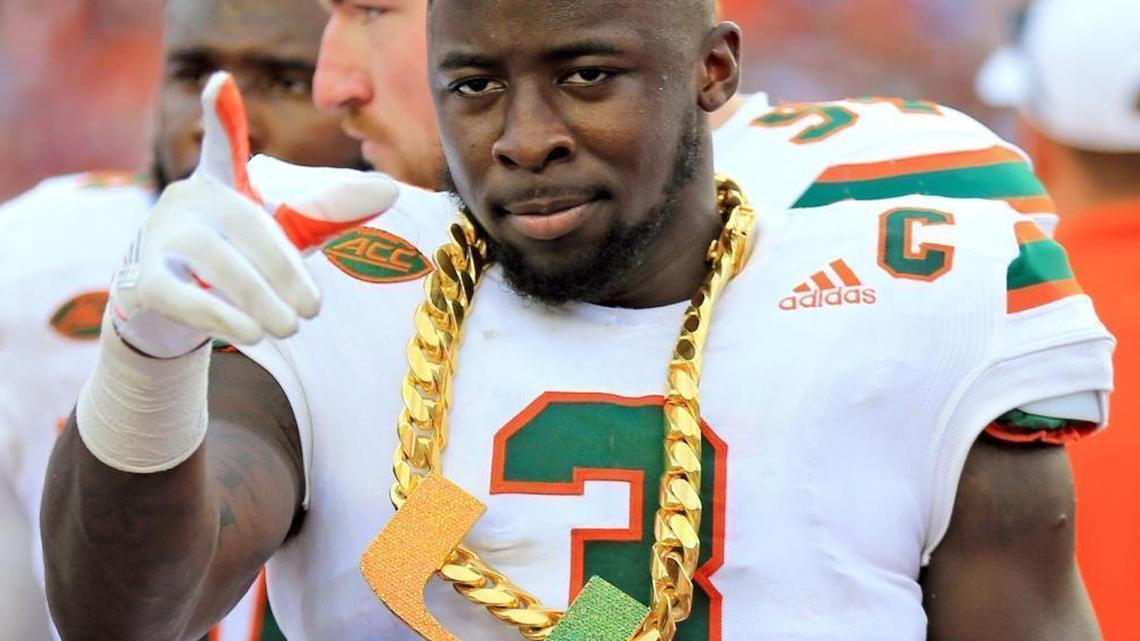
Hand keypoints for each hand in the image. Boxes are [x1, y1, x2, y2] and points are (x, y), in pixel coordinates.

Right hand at [109, 72, 397, 357]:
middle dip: (283, 269)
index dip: (221, 115)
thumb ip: (329, 213)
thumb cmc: (237, 260)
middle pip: (243, 225)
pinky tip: (252, 336)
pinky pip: (182, 295)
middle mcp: (188, 201)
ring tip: (289, 328)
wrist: (167, 307)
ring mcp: (160, 238)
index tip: (221, 83)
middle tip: (314, 312)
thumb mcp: (282, 235)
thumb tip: (392, 189)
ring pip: (214, 262)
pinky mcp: (142, 280)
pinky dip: (221, 317)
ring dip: (258, 298)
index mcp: (221, 183)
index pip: (222, 145)